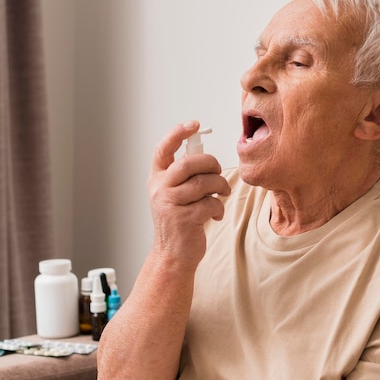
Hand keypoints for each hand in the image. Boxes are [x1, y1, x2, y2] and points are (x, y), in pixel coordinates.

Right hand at [148, 121, 230, 269]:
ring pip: (204, 182)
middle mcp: (160, 189)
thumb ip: (183, 177)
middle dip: (211, 164)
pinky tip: (215, 214)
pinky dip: (219, 207)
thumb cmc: (178, 223)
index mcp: (157, 179)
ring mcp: (170, 204)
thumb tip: (206, 159)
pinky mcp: (184, 219)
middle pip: (189, 162)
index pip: (163, 149)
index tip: (193, 125)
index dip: (178, 133)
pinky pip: (211, 203)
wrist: (173, 255)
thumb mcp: (173, 196)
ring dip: (220, 187)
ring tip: (222, 194)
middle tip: (218, 172)